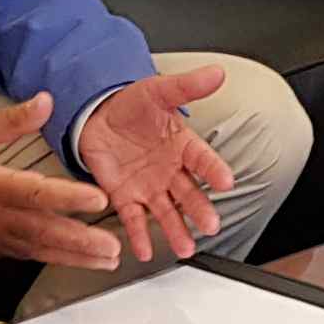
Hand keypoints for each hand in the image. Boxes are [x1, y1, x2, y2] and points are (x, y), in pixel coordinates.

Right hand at [0, 93, 121, 270]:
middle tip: (114, 248)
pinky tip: (75, 262)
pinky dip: (52, 259)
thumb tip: (47, 102)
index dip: (68, 198)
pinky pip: (25, 255)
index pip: (35, 193)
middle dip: (81, 242)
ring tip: (106, 261)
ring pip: (38, 249)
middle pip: (43, 231)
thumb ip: (12, 119)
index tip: (99, 199)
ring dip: (74, 257)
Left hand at [72, 65, 240, 264]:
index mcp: (182, 145)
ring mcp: (148, 185)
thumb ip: (187, 86)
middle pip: (189, 193)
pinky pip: (133, 217)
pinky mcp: (124, 195)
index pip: (203, 159)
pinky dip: (139, 235)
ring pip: (166, 211)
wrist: (97, 115)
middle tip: (211, 225)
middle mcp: (169, 170)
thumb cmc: (131, 105)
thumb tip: (217, 72)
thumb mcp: (158, 91)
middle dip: (200, 210)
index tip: (226, 182)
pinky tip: (144, 251)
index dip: (214, 170)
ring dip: (176, 230)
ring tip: (185, 248)